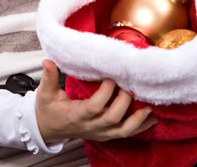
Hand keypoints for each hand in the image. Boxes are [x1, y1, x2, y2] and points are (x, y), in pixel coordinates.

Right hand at [35, 60, 156, 142]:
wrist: (48, 129)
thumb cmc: (48, 110)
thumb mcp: (45, 93)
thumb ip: (48, 77)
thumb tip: (48, 61)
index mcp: (76, 115)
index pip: (94, 107)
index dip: (105, 93)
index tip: (111, 77)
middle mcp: (90, 126)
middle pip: (112, 118)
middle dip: (124, 101)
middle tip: (130, 84)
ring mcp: (100, 132)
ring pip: (123, 131)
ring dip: (138, 119)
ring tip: (150, 106)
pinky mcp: (105, 134)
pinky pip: (125, 134)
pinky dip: (140, 127)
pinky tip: (151, 118)